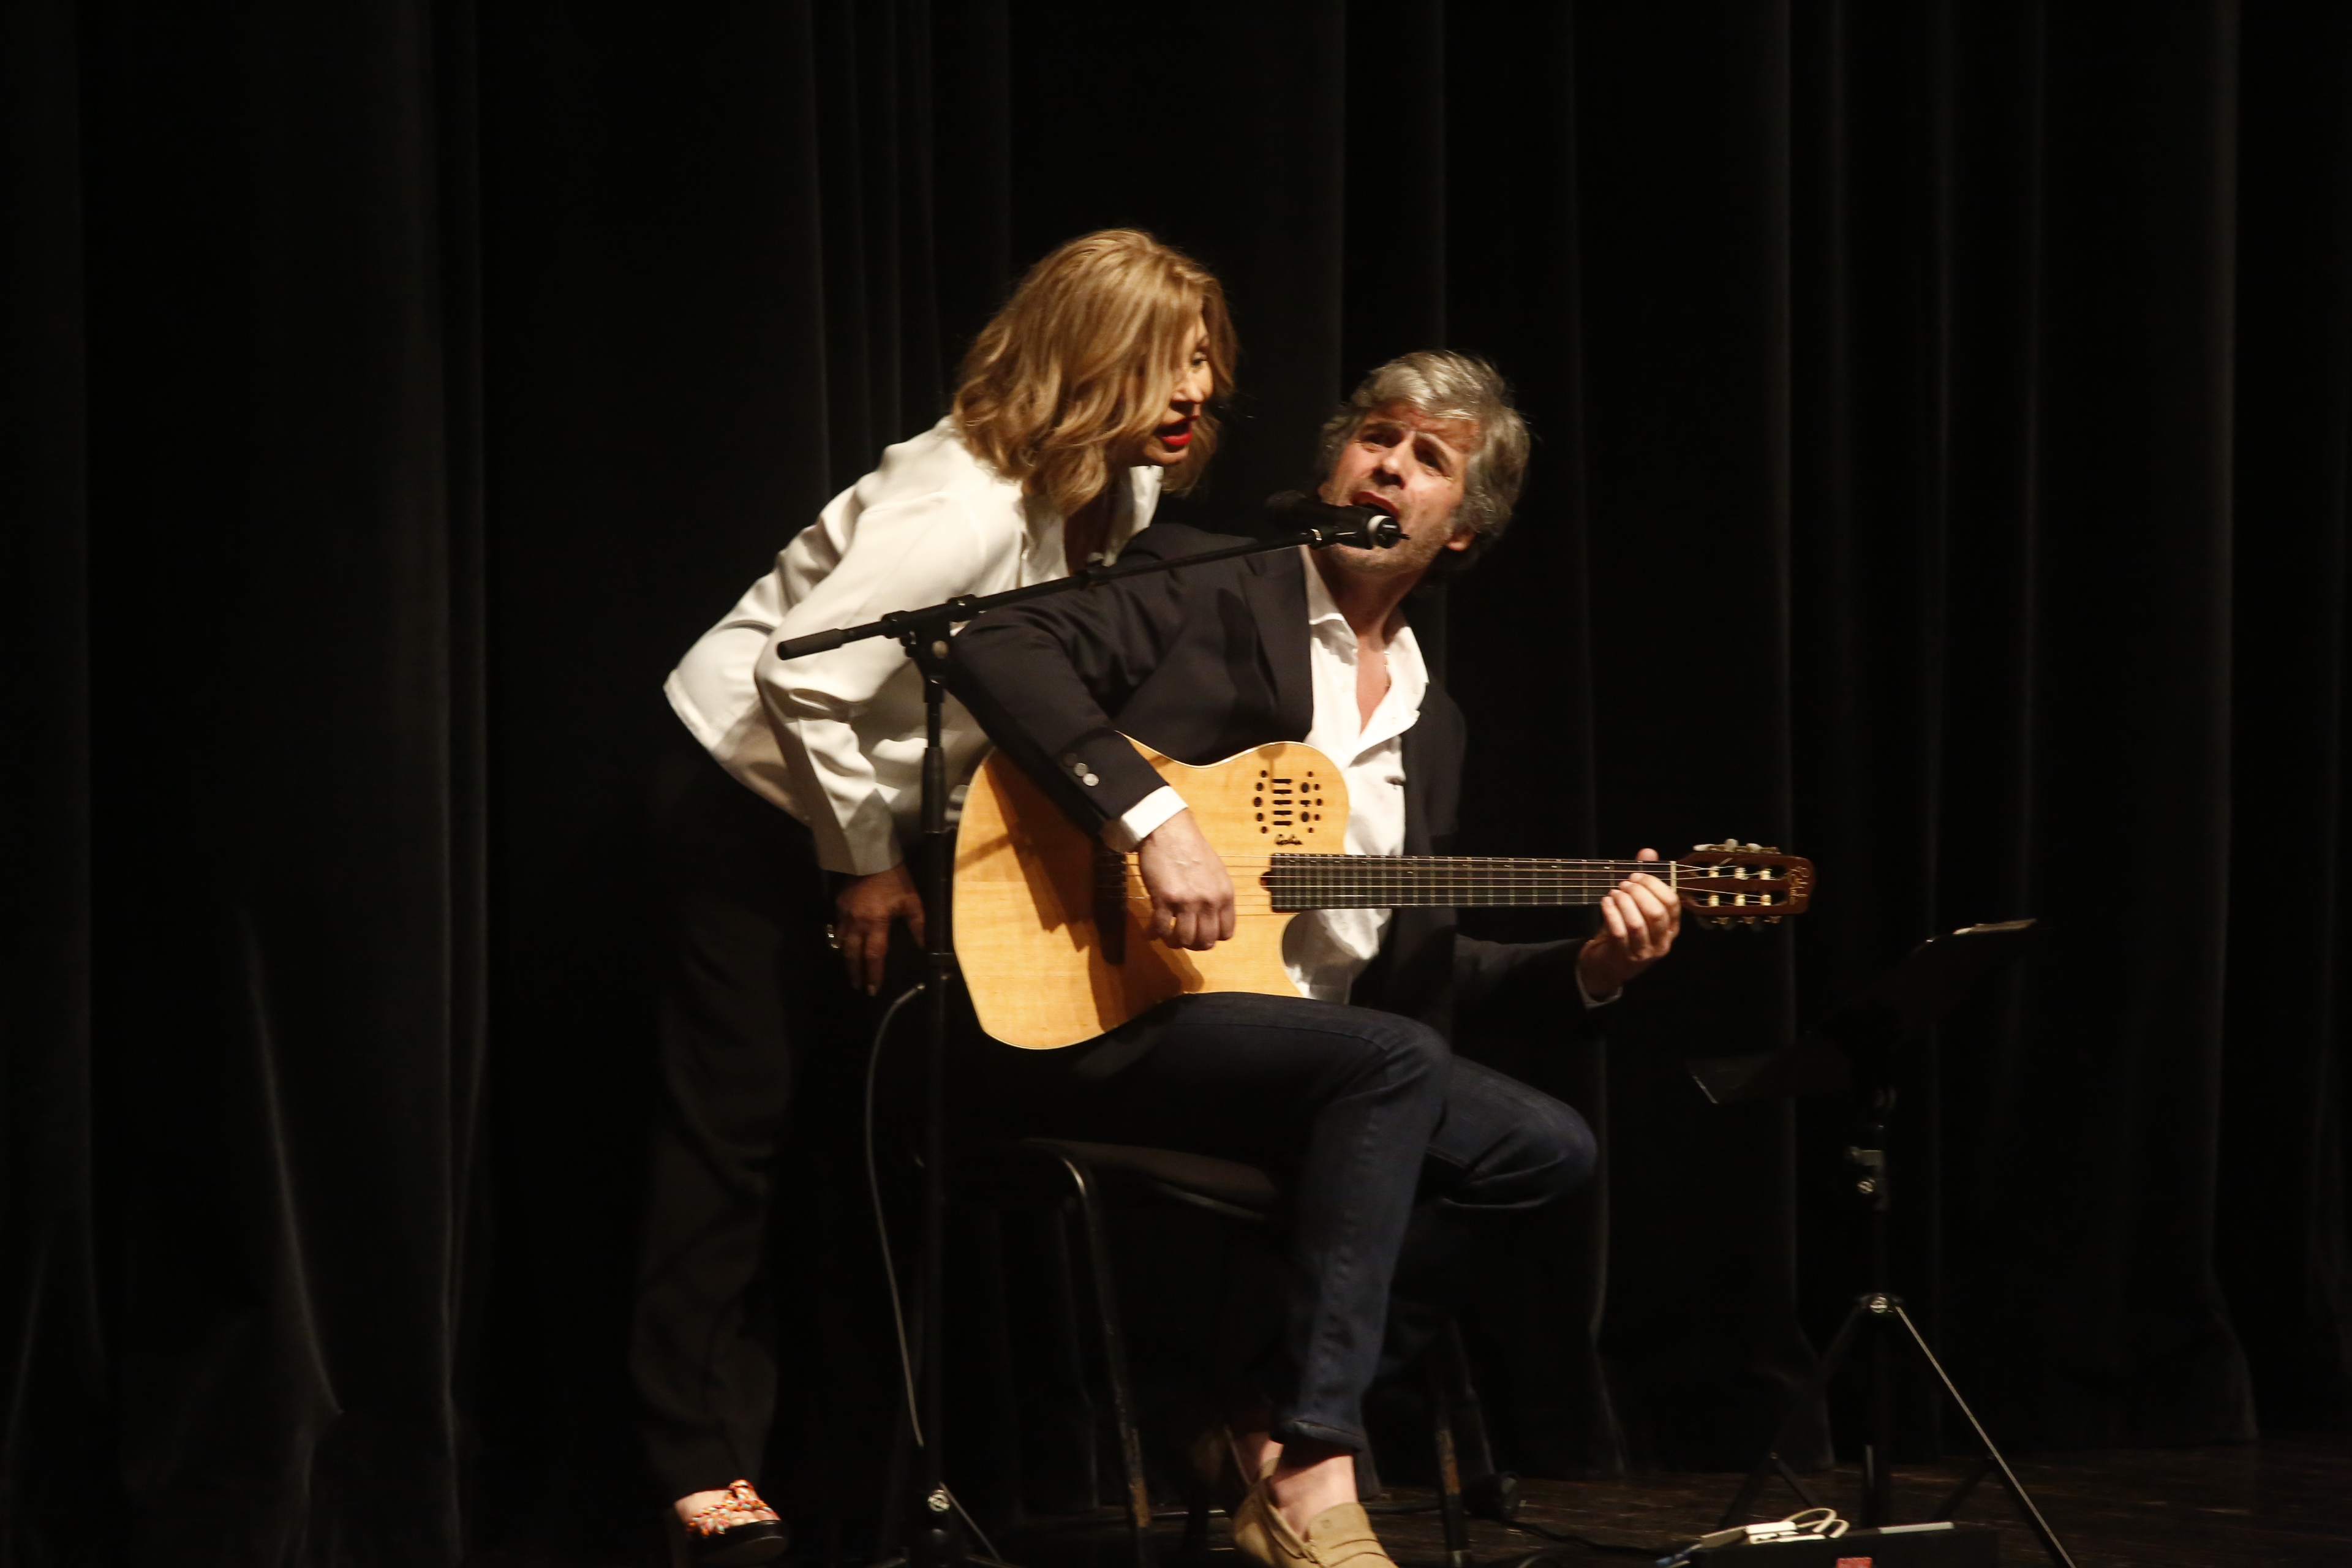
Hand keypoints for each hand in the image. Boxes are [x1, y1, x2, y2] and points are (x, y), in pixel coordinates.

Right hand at [834, 863, 924, 995]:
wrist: (872, 857)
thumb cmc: (895, 879)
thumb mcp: (911, 901)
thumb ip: (918, 925)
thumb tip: (925, 947)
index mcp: (876, 923)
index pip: (874, 955)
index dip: (874, 974)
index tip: (873, 989)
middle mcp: (857, 923)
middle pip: (853, 954)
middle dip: (855, 972)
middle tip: (856, 987)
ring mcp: (845, 914)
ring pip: (841, 943)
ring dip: (845, 959)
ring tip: (849, 971)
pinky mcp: (838, 906)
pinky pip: (836, 929)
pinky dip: (839, 940)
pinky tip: (842, 946)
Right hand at [1134, 810, 1234, 950]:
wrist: (1169, 830)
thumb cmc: (1192, 848)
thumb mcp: (1216, 872)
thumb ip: (1216, 896)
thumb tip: (1211, 918)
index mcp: (1225, 895)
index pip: (1226, 933)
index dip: (1212, 938)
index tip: (1201, 934)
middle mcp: (1209, 902)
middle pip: (1205, 941)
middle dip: (1192, 945)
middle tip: (1182, 939)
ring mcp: (1187, 902)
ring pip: (1183, 940)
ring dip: (1172, 942)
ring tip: (1165, 936)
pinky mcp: (1164, 899)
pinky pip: (1160, 928)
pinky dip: (1153, 934)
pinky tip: (1148, 932)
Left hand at [1577, 848, 1680, 998]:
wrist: (1606, 966)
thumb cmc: (1624, 932)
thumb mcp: (1636, 907)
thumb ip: (1644, 880)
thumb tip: (1648, 852)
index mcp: (1671, 928)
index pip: (1672, 903)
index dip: (1654, 884)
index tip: (1637, 874)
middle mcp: (1662, 942)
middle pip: (1656, 912)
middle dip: (1639, 893)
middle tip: (1624, 883)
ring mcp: (1644, 952)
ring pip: (1637, 923)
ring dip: (1624, 903)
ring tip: (1614, 892)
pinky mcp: (1624, 957)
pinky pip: (1619, 932)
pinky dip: (1611, 914)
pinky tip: (1605, 902)